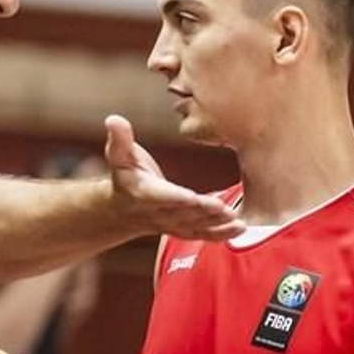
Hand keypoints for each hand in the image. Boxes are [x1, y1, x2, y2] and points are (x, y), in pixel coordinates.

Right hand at [103, 115, 243, 240]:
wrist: (122, 210)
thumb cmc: (125, 177)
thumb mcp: (118, 155)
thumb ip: (119, 139)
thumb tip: (113, 119)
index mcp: (144, 193)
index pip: (161, 196)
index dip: (176, 197)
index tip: (191, 197)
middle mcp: (159, 212)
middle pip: (184, 213)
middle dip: (203, 212)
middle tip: (223, 209)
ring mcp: (173, 223)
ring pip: (196, 226)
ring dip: (216, 225)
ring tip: (236, 222)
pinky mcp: (185, 228)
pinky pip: (203, 234)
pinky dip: (222, 234)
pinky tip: (240, 228)